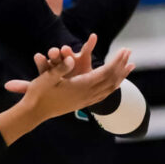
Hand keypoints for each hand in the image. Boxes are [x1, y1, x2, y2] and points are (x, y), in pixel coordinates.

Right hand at [6, 35, 134, 120]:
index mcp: (80, 86)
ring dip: (120, 76)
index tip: (124, 50)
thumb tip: (70, 58)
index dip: (116, 61)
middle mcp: (86, 95)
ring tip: (129, 66)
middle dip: (121, 65)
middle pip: (111, 80)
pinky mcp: (83, 103)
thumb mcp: (47, 78)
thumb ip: (60, 67)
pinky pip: (104, 94)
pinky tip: (115, 82)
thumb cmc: (39, 93)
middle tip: (129, 52)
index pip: (104, 72)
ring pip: (110, 89)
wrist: (35, 112)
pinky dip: (113, 86)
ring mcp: (86, 100)